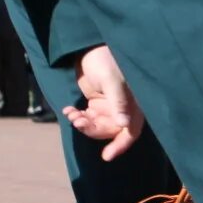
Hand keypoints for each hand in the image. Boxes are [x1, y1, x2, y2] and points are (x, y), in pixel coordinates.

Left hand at [65, 45, 143, 161]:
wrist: (88, 46)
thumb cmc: (105, 58)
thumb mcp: (111, 80)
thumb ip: (118, 102)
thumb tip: (123, 124)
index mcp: (134, 103)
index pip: (131, 130)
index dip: (121, 144)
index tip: (106, 156)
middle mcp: (123, 108)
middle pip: (110, 131)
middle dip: (93, 130)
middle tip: (78, 122)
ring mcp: (110, 106)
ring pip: (97, 126)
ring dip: (83, 124)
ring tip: (72, 114)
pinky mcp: (97, 103)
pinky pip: (88, 117)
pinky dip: (77, 116)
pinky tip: (69, 110)